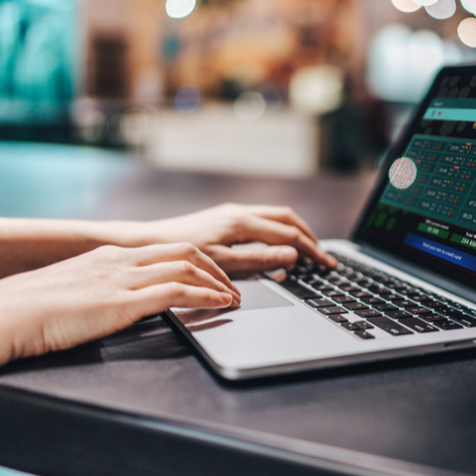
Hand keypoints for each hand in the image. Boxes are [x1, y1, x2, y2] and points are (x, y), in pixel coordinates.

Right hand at [0, 243, 238, 370]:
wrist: (2, 314)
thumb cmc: (27, 309)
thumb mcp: (71, 289)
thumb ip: (96, 288)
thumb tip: (109, 299)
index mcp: (108, 256)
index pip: (166, 249)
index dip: (197, 260)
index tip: (212, 274)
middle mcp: (121, 260)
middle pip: (185, 251)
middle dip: (215, 267)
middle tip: (232, 285)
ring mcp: (123, 278)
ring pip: (188, 266)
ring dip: (218, 282)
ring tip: (235, 297)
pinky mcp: (123, 301)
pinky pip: (178, 291)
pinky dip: (206, 296)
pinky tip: (222, 304)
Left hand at [141, 204, 336, 274]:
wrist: (149, 242)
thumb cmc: (181, 255)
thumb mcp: (223, 263)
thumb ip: (259, 259)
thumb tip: (290, 255)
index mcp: (243, 222)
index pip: (289, 234)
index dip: (312, 250)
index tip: (326, 263)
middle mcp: (240, 212)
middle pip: (287, 218)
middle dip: (308, 236)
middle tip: (323, 256)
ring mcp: (233, 213)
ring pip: (275, 216)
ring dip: (295, 231)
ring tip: (307, 249)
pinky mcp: (225, 217)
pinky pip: (262, 220)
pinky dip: (279, 231)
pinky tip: (277, 245)